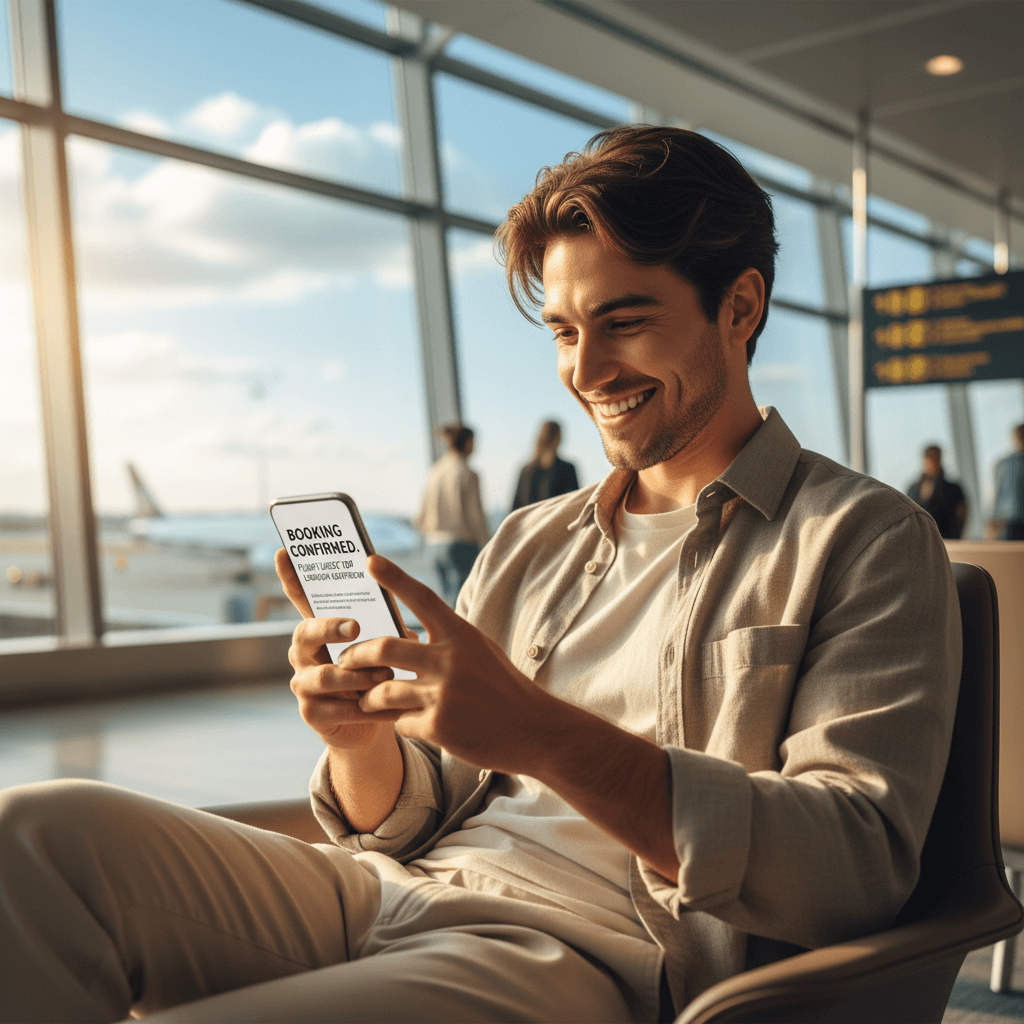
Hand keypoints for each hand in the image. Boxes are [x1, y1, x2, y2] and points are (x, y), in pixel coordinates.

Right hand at [275, 548, 405, 750]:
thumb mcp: (386, 643)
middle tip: (356, 626)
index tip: (284, 551)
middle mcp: (303, 653)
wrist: (373, 720)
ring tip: (384, 676)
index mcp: (320, 628)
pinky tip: (381, 707)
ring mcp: (303, 683)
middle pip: (304, 633)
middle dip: (329, 627)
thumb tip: (401, 611)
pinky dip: (362, 707)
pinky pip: (334, 708)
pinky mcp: (311, 713)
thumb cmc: (378, 671)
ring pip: (323, 676)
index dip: (290, 576)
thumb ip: (388, 627)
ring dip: (356, 675)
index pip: (301, 598)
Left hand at [340, 555, 559, 771]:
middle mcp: (450, 660)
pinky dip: (401, 723)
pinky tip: (412, 724)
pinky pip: (401, 723)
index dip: (395, 578)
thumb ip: (445, 642)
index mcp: (461, 635)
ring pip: (383, 691)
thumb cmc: (503, 687)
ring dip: (369, 697)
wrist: (534, 729)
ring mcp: (444, 694)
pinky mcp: (439, 727)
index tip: (370, 560)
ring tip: (366, 699)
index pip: (423, 598)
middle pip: (383, 649)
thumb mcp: (479, 651)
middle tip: (344, 661)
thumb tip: (406, 636)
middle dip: (355, 656)